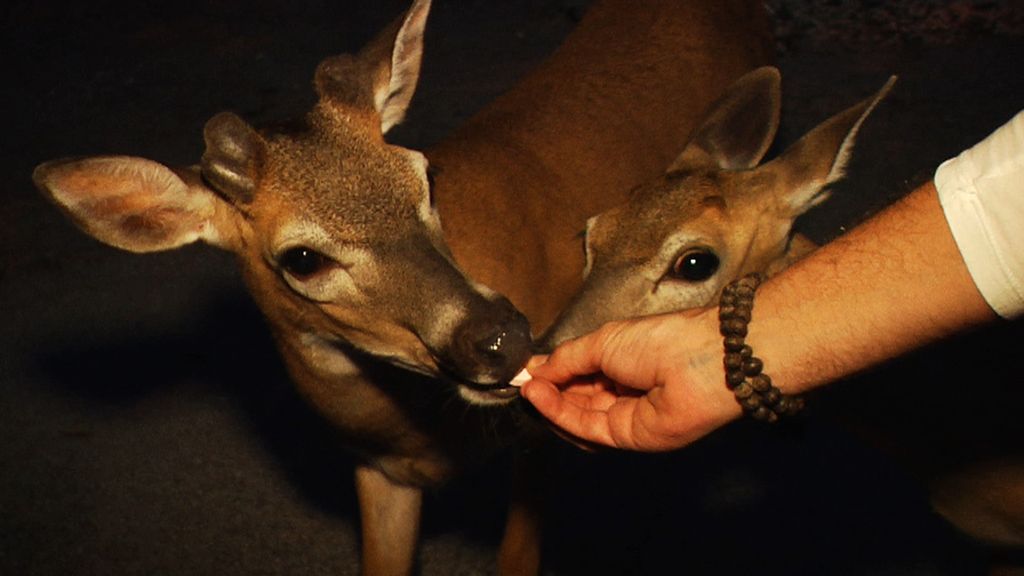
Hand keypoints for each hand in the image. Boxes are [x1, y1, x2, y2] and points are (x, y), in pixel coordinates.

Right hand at [522, 309, 741, 450]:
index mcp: (622, 360)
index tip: (525, 371)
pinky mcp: (627, 437)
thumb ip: (566, 359)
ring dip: (550, 403)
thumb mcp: (602, 340)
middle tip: (522, 382)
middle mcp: (624, 389)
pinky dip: (560, 415)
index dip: (552, 372)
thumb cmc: (661, 340)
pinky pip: (587, 428)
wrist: (700, 362)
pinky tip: (541, 398)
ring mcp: (626, 415)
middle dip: (548, 390)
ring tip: (528, 388)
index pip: (579, 372)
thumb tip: (535, 368)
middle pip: (576, 397)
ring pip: (578, 415)